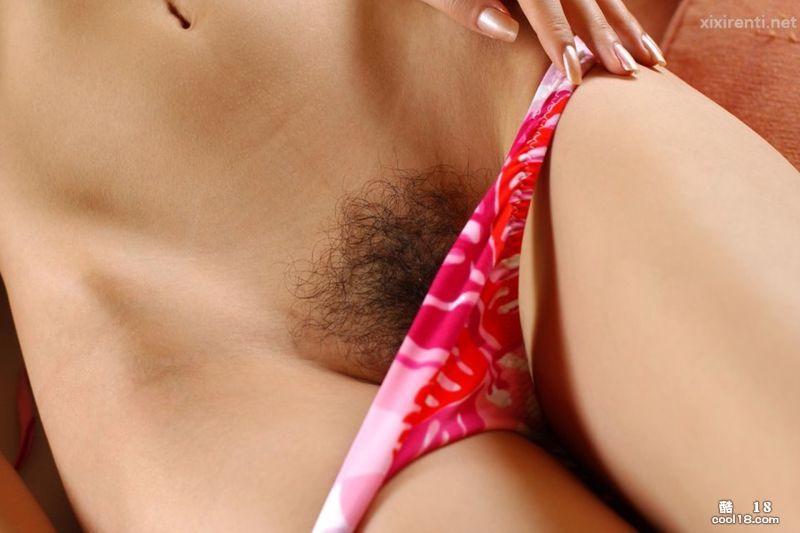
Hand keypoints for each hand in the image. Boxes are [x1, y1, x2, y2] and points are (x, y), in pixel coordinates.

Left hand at [419, 0, 666, 84]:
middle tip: (633, 73)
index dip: (562, 40)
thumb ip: (466, 4)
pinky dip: (616, 10)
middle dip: (609, 36)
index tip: (576, 77)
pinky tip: (632, 31)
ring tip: (652, 59)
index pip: (546, 2)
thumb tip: (508, 31)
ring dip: (626, 24)